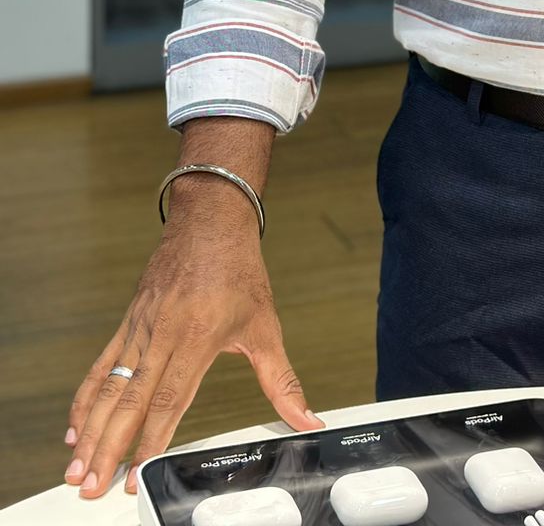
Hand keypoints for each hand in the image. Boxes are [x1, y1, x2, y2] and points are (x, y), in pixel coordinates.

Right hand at [63, 198, 321, 498]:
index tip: (137, 476)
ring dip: (89, 431)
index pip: (168, 400)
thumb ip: (282, 381)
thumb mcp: (265, 327)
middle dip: (107, 448)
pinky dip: (85, 399)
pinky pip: (100, 366)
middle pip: (129, 401)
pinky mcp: (129, 321)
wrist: (211, 218)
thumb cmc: (239, 271)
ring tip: (73, 469)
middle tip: (88, 486)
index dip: (150, 442)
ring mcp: (141, 327)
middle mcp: (163, 334)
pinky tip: (74, 429)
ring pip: (109, 387)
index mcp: (198, 337)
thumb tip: (308, 418)